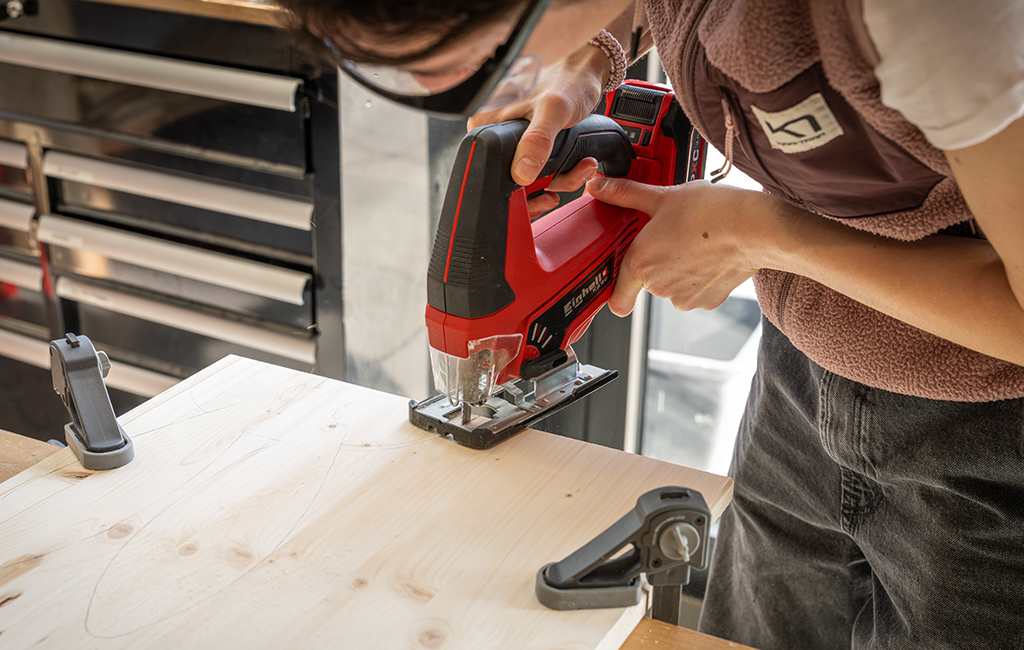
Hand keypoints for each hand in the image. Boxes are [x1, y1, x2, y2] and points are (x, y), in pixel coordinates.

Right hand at [469, 45, 609, 216]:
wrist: (586, 74)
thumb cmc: (568, 81)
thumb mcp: (553, 110)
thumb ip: (537, 140)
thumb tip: (521, 173)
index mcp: (485, 126)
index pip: (490, 174)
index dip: (517, 191)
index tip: (543, 192)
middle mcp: (494, 136)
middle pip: (511, 182)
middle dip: (545, 186)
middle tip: (565, 179)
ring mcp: (512, 142)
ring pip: (531, 180)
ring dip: (561, 180)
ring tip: (582, 166)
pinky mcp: (529, 145)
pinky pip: (542, 171)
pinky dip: (563, 173)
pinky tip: (579, 164)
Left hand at [586, 177, 776, 315]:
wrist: (754, 228)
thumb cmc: (710, 211)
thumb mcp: (662, 196)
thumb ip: (625, 195)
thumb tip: (597, 186)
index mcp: (641, 263)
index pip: (618, 298)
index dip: (617, 292)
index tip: (620, 285)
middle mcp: (660, 286)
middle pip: (649, 281)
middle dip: (657, 262)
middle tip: (672, 238)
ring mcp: (684, 296)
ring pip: (673, 285)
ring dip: (679, 268)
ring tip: (694, 242)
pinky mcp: (708, 301)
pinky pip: (696, 290)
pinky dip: (700, 276)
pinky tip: (709, 254)